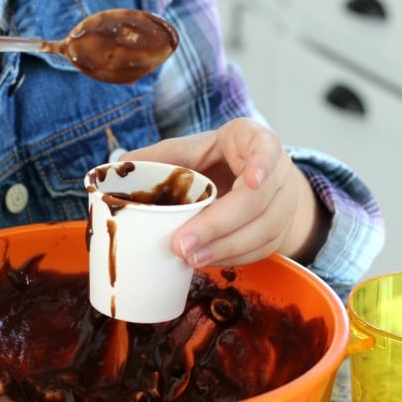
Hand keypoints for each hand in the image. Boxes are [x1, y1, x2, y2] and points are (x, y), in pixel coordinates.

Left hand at [122, 118, 328, 266]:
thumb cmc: (213, 160)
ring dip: (226, 248)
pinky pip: (262, 249)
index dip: (261, 163)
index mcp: (252, 139)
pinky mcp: (280, 229)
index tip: (250, 180)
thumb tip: (118, 168)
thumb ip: (158, 156)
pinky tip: (206, 261)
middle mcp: (276, 169)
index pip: (266, 146)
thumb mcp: (190, 149)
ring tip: (190, 258)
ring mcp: (283, 201)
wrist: (249, 177)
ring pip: (264, 229)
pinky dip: (233, 258)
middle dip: (219, 224)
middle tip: (183, 244)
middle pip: (258, 199)